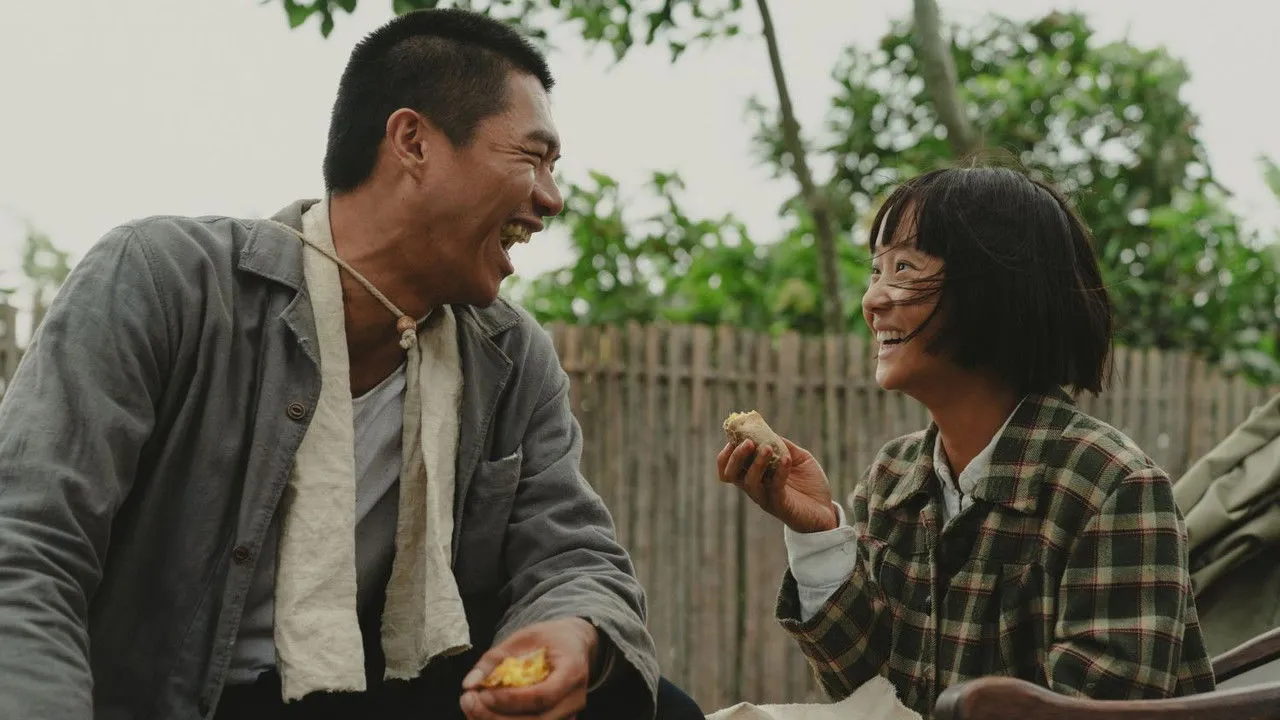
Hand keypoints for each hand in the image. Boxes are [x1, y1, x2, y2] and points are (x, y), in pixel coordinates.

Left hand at [460, 617, 597, 719]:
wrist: (576, 645)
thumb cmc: (550, 638)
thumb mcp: (523, 637)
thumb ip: (495, 658)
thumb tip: (469, 683)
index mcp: (572, 672)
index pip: (542, 696)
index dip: (510, 700)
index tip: (483, 694)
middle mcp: (574, 700)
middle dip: (497, 717)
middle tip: (469, 702)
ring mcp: (569, 715)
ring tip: (472, 707)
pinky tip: (485, 713)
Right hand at [717, 436, 837, 532]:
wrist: (826, 509)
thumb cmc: (809, 483)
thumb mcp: (798, 457)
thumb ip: (783, 445)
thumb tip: (769, 430)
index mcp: (754, 476)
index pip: (728, 467)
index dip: (727, 452)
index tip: (736, 436)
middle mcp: (755, 488)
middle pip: (730, 475)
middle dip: (735, 457)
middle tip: (748, 443)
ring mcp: (766, 498)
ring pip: (750, 482)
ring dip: (757, 463)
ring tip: (767, 449)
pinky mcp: (781, 506)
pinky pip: (775, 488)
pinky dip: (780, 471)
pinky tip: (787, 459)